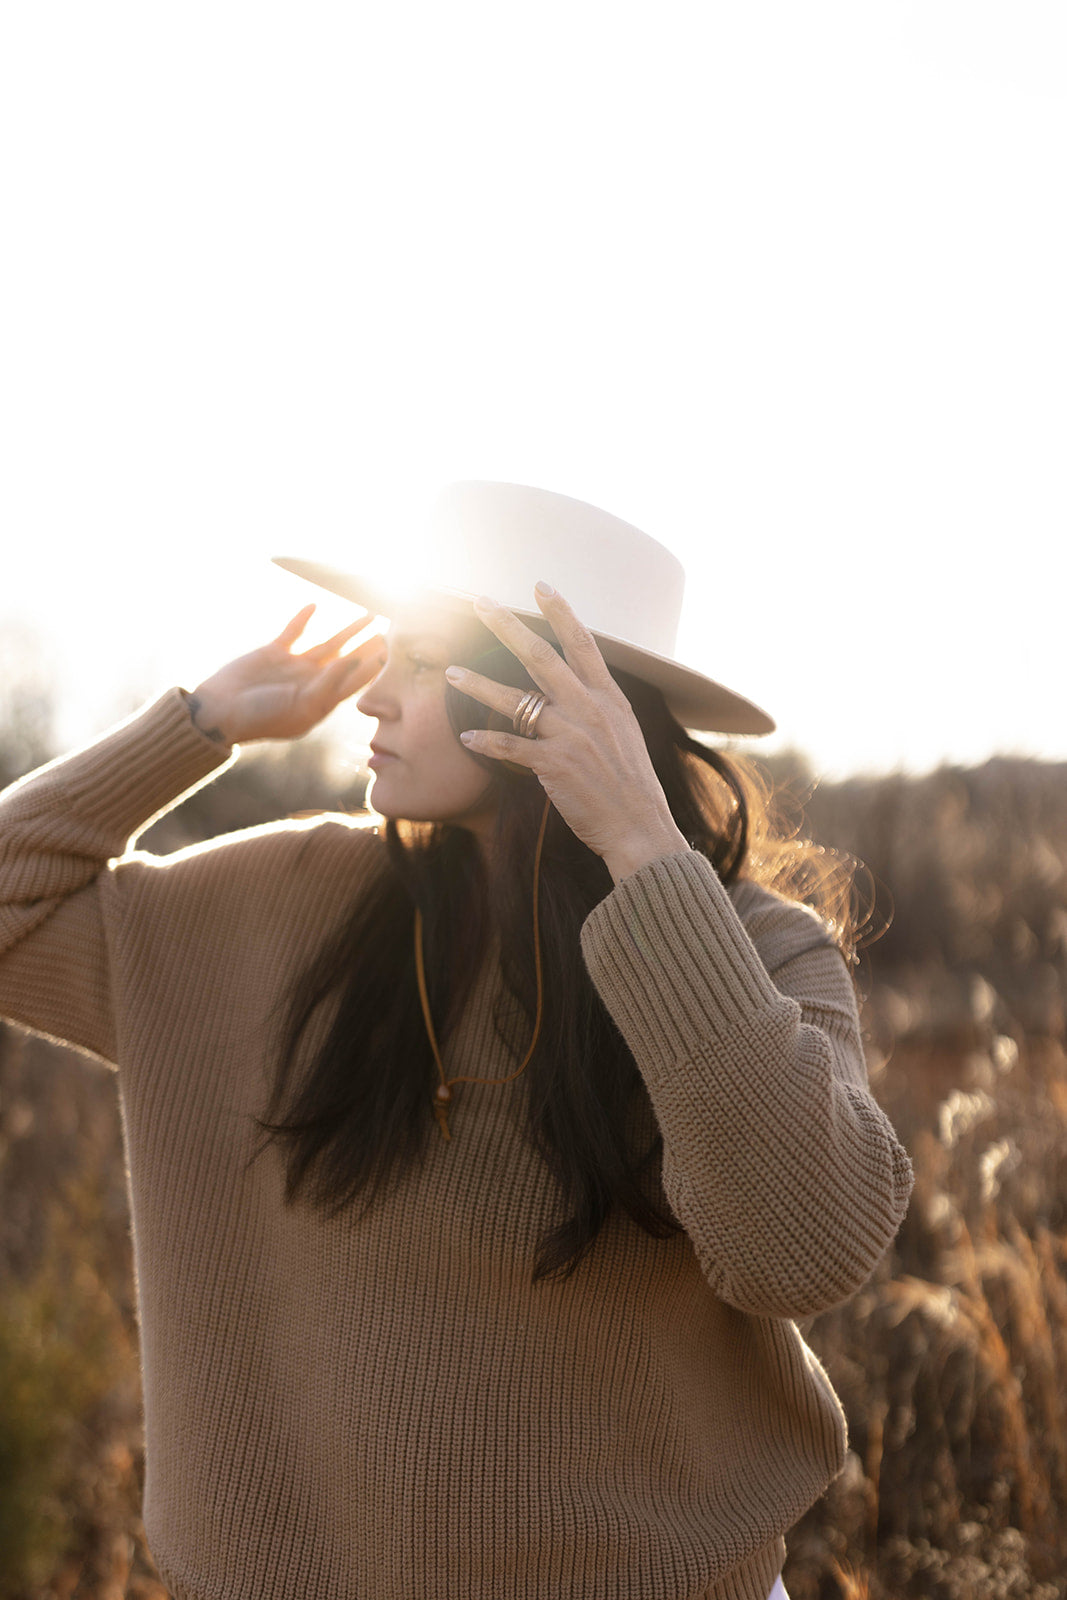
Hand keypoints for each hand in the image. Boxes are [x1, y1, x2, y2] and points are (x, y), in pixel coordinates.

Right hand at [189, 604, 386, 744]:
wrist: (220, 712)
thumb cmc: (261, 718)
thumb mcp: (299, 706)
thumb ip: (327, 685)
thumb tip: (352, 662)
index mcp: (321, 701)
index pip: (355, 681)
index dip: (375, 666)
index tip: (396, 651)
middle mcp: (312, 682)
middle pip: (348, 660)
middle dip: (369, 645)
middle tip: (393, 627)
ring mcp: (294, 667)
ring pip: (328, 644)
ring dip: (348, 629)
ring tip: (368, 613)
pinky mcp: (274, 653)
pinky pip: (293, 632)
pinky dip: (303, 619)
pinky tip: (316, 605)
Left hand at [446, 586, 689, 882]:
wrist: (641, 827)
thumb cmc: (630, 784)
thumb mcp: (624, 732)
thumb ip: (599, 706)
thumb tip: (578, 686)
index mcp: (609, 697)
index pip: (582, 643)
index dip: (561, 612)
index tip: (541, 585)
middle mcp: (590, 708)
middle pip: (541, 657)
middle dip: (507, 626)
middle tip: (480, 602)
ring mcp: (572, 735)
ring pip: (515, 700)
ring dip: (478, 685)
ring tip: (451, 672)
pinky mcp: (555, 765)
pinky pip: (510, 747)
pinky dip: (486, 742)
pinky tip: (466, 738)